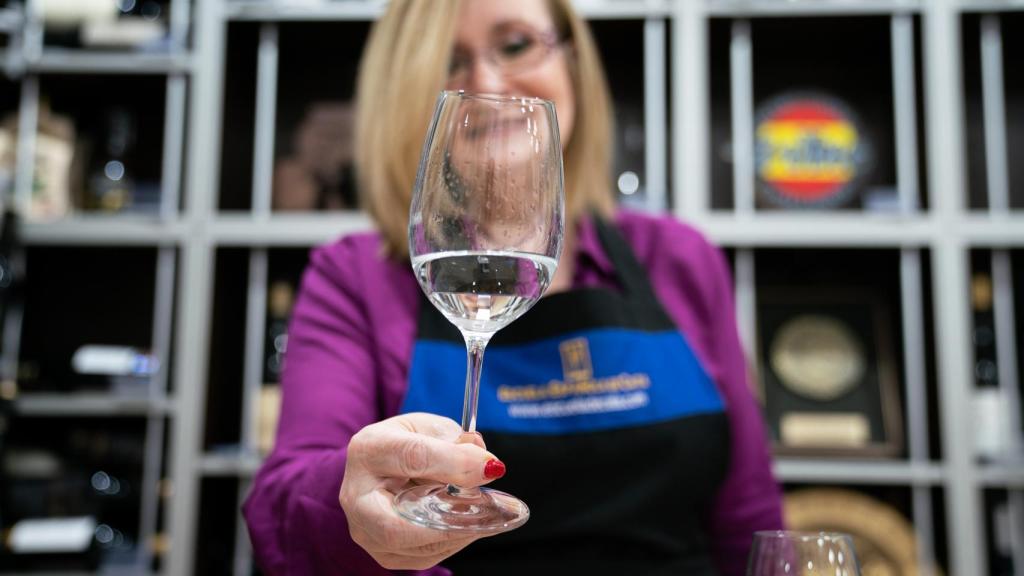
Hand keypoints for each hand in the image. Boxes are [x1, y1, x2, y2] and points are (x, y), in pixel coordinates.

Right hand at [339, 413, 503, 569]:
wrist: (388, 466)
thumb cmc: (411, 443)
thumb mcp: (434, 430)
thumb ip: (457, 444)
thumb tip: (486, 467)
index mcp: (369, 450)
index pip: (413, 457)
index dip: (456, 463)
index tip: (490, 466)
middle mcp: (356, 496)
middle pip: (397, 524)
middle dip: (448, 519)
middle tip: (486, 508)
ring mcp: (364, 530)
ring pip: (415, 546)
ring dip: (458, 531)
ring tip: (485, 513)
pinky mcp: (383, 552)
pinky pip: (424, 556)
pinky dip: (453, 541)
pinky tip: (468, 523)